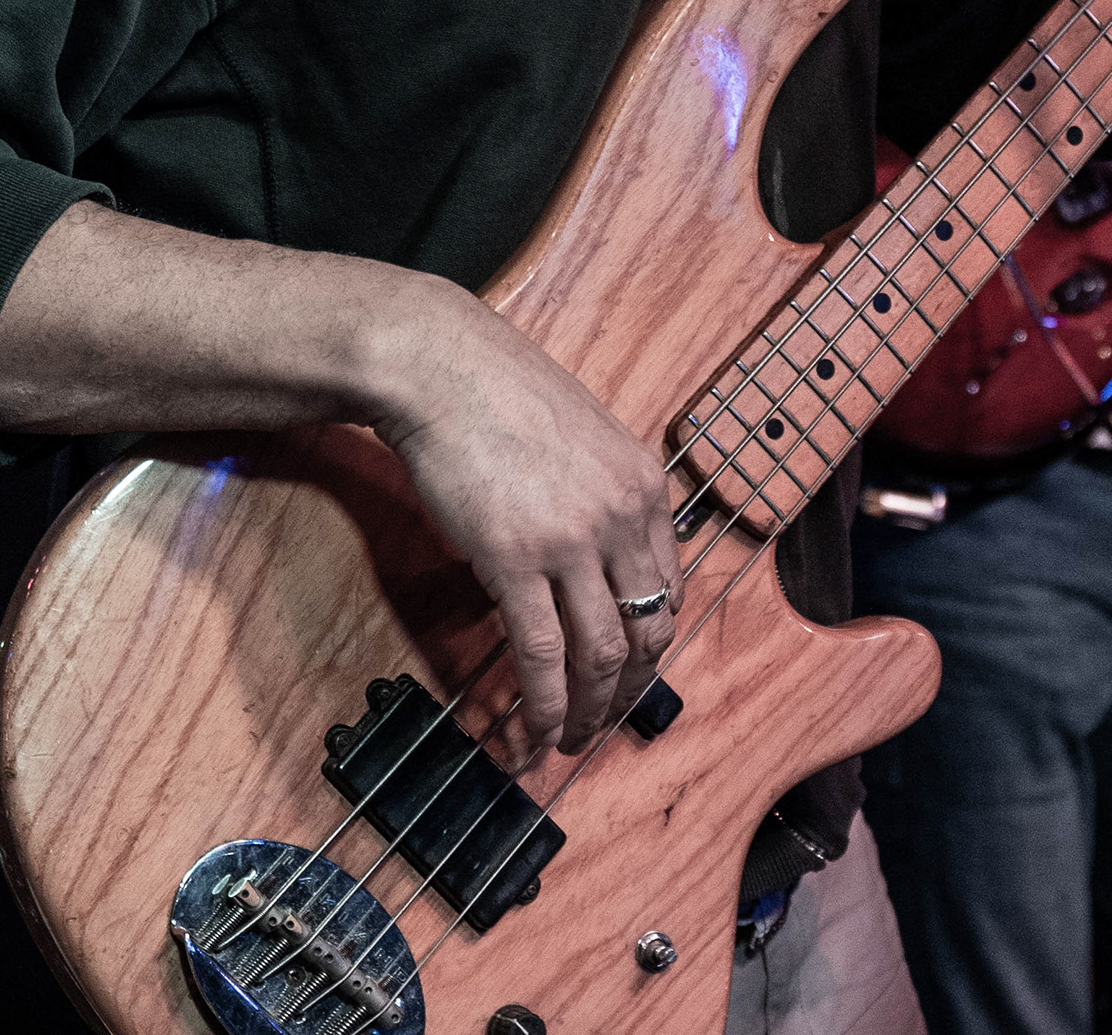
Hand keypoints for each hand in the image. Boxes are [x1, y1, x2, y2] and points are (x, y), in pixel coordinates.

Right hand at [365, 282, 683, 758]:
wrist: (443, 369)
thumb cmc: (500, 396)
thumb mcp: (584, 439)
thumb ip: (604, 498)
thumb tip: (598, 563)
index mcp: (645, 486)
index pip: (669, 588)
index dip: (651, 645)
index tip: (630, 674)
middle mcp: (623, 516)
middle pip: (646, 630)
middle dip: (628, 691)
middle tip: (603, 723)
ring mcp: (572, 541)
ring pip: (601, 654)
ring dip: (589, 712)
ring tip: (567, 742)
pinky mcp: (515, 560)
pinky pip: (540, 653)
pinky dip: (543, 705)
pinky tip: (531, 733)